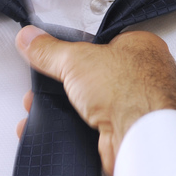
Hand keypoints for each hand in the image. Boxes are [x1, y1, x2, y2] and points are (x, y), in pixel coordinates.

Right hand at [15, 26, 175, 174]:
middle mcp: (145, 77)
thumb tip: (30, 39)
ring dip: (72, 108)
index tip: (60, 54)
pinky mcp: (126, 132)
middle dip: (70, 83)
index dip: (80, 48)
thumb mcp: (76, 59)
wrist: (140, 136)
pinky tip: (70, 126)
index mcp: (141, 47)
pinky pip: (96, 129)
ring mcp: (137, 107)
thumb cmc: (130, 91)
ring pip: (96, 104)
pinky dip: (78, 130)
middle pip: (98, 75)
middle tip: (54, 84)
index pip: (106, 41)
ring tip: (56, 106)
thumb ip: (49, 50)